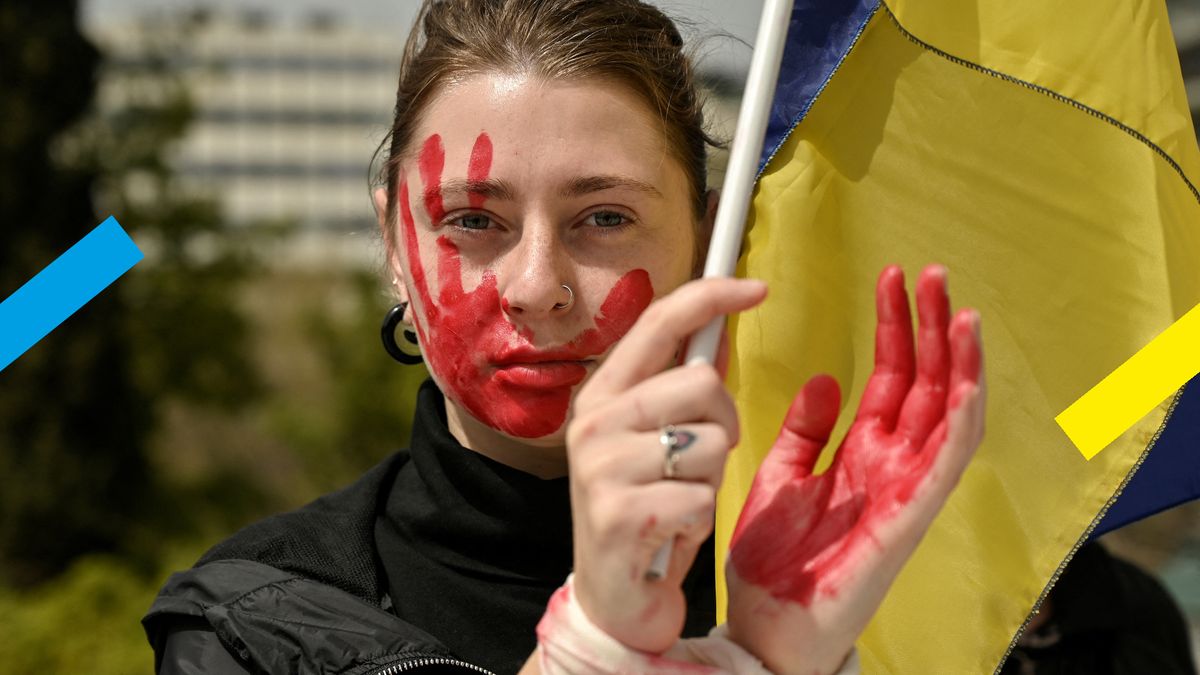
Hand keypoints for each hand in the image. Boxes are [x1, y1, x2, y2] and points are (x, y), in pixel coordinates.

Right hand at [566, 277, 765, 652]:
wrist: (613, 601)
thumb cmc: (646, 512)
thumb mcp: (661, 443)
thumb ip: (682, 389)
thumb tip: (716, 334)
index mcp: (603, 395)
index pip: (658, 322)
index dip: (711, 296)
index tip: (758, 287)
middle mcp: (593, 423)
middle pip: (700, 384)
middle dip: (725, 425)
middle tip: (702, 464)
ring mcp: (600, 469)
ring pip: (709, 443)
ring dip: (712, 479)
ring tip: (680, 501)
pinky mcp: (618, 517)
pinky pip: (701, 498)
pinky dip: (701, 519)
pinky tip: (672, 533)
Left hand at [725, 265, 985, 674]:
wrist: (765, 627)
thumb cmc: (776, 562)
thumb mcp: (783, 476)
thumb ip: (806, 430)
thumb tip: (824, 379)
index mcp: (863, 454)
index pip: (891, 378)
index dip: (896, 328)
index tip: (892, 280)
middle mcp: (892, 467)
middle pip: (926, 384)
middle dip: (933, 328)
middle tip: (933, 274)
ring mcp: (905, 492)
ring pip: (947, 416)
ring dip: (959, 365)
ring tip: (962, 312)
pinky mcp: (905, 520)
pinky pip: (942, 467)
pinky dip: (958, 424)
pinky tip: (963, 383)